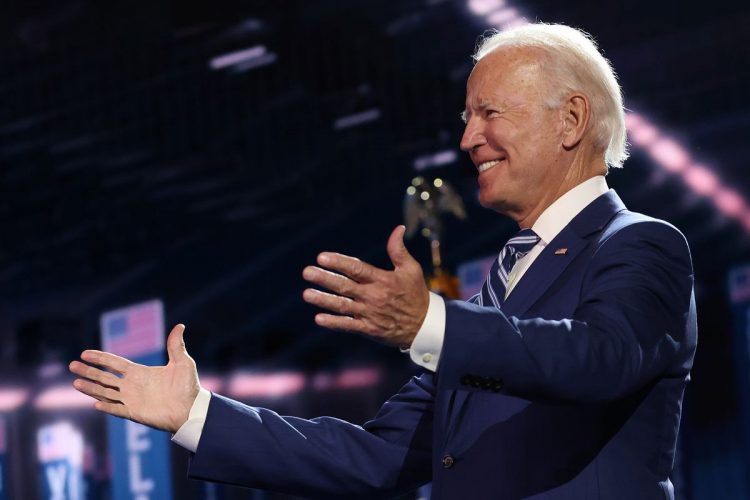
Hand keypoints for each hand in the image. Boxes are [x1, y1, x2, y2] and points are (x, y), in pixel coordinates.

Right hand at [69, 324, 200, 432]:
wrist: (192, 409)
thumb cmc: (188, 386)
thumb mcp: (182, 362)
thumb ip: (176, 345)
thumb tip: (180, 325)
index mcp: (139, 373)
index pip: (114, 364)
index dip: (100, 358)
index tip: (84, 353)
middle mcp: (132, 386)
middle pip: (105, 377)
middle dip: (89, 371)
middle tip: (72, 365)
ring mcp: (131, 400)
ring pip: (106, 393)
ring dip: (91, 388)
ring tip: (75, 383)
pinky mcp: (135, 413)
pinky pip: (117, 410)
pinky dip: (107, 407)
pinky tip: (96, 403)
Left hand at [302, 225, 429, 346]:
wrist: (424, 326)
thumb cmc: (416, 294)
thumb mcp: (411, 269)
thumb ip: (399, 250)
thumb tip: (398, 228)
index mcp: (382, 280)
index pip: (357, 269)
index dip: (339, 263)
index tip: (322, 257)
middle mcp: (373, 296)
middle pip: (344, 286)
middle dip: (324, 278)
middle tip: (307, 272)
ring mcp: (369, 313)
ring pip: (342, 305)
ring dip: (323, 300)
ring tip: (306, 294)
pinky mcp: (368, 329)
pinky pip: (348, 325)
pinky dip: (334, 323)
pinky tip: (319, 318)